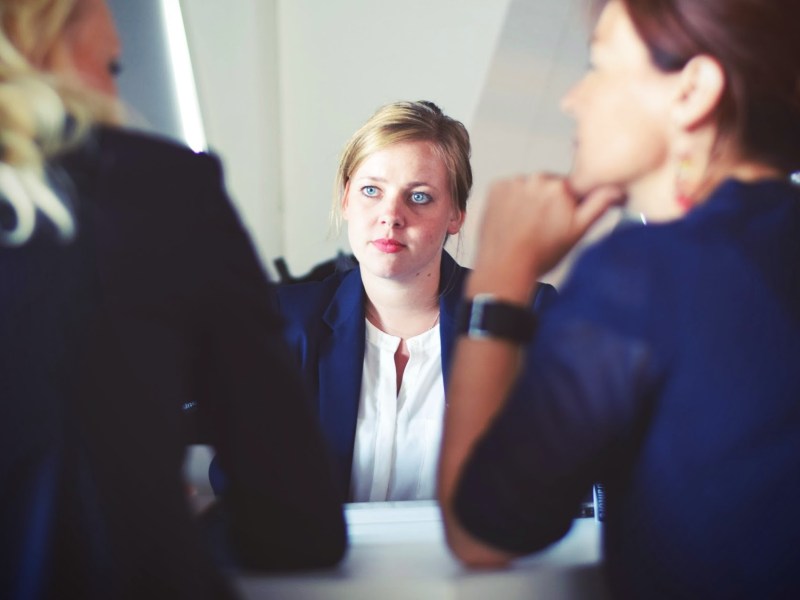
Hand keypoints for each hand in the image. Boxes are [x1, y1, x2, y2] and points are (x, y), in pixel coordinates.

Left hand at [470, 174, 622, 300]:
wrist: (505, 267)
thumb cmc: (541, 254)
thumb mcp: (578, 232)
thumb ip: (599, 205)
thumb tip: (617, 189)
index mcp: (560, 186)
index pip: (570, 188)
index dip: (567, 205)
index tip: (560, 219)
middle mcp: (536, 179)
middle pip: (548, 186)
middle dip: (548, 201)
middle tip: (542, 227)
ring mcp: (513, 182)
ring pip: (528, 187)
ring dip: (528, 200)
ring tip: (525, 226)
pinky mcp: (496, 188)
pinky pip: (508, 189)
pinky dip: (510, 200)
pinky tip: (512, 220)